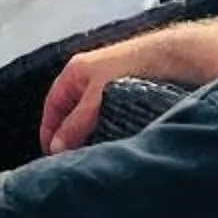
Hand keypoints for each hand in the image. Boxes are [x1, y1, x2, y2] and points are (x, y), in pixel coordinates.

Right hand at [41, 26, 188, 153]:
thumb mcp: (96, 99)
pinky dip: (106, 131)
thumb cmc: (132, 66)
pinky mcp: (126, 97)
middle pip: (70, 112)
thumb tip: (57, 147)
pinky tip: (111, 143)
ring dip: (88, 134)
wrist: (169, 59)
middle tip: (69, 158)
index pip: (53, 105)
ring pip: (90, 116)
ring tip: (90, 155)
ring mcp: (108, 88)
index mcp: (75, 72)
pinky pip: (109, 117)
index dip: (49, 129)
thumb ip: (76, 124)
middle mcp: (89, 79)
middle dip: (68, 135)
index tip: (50, 152)